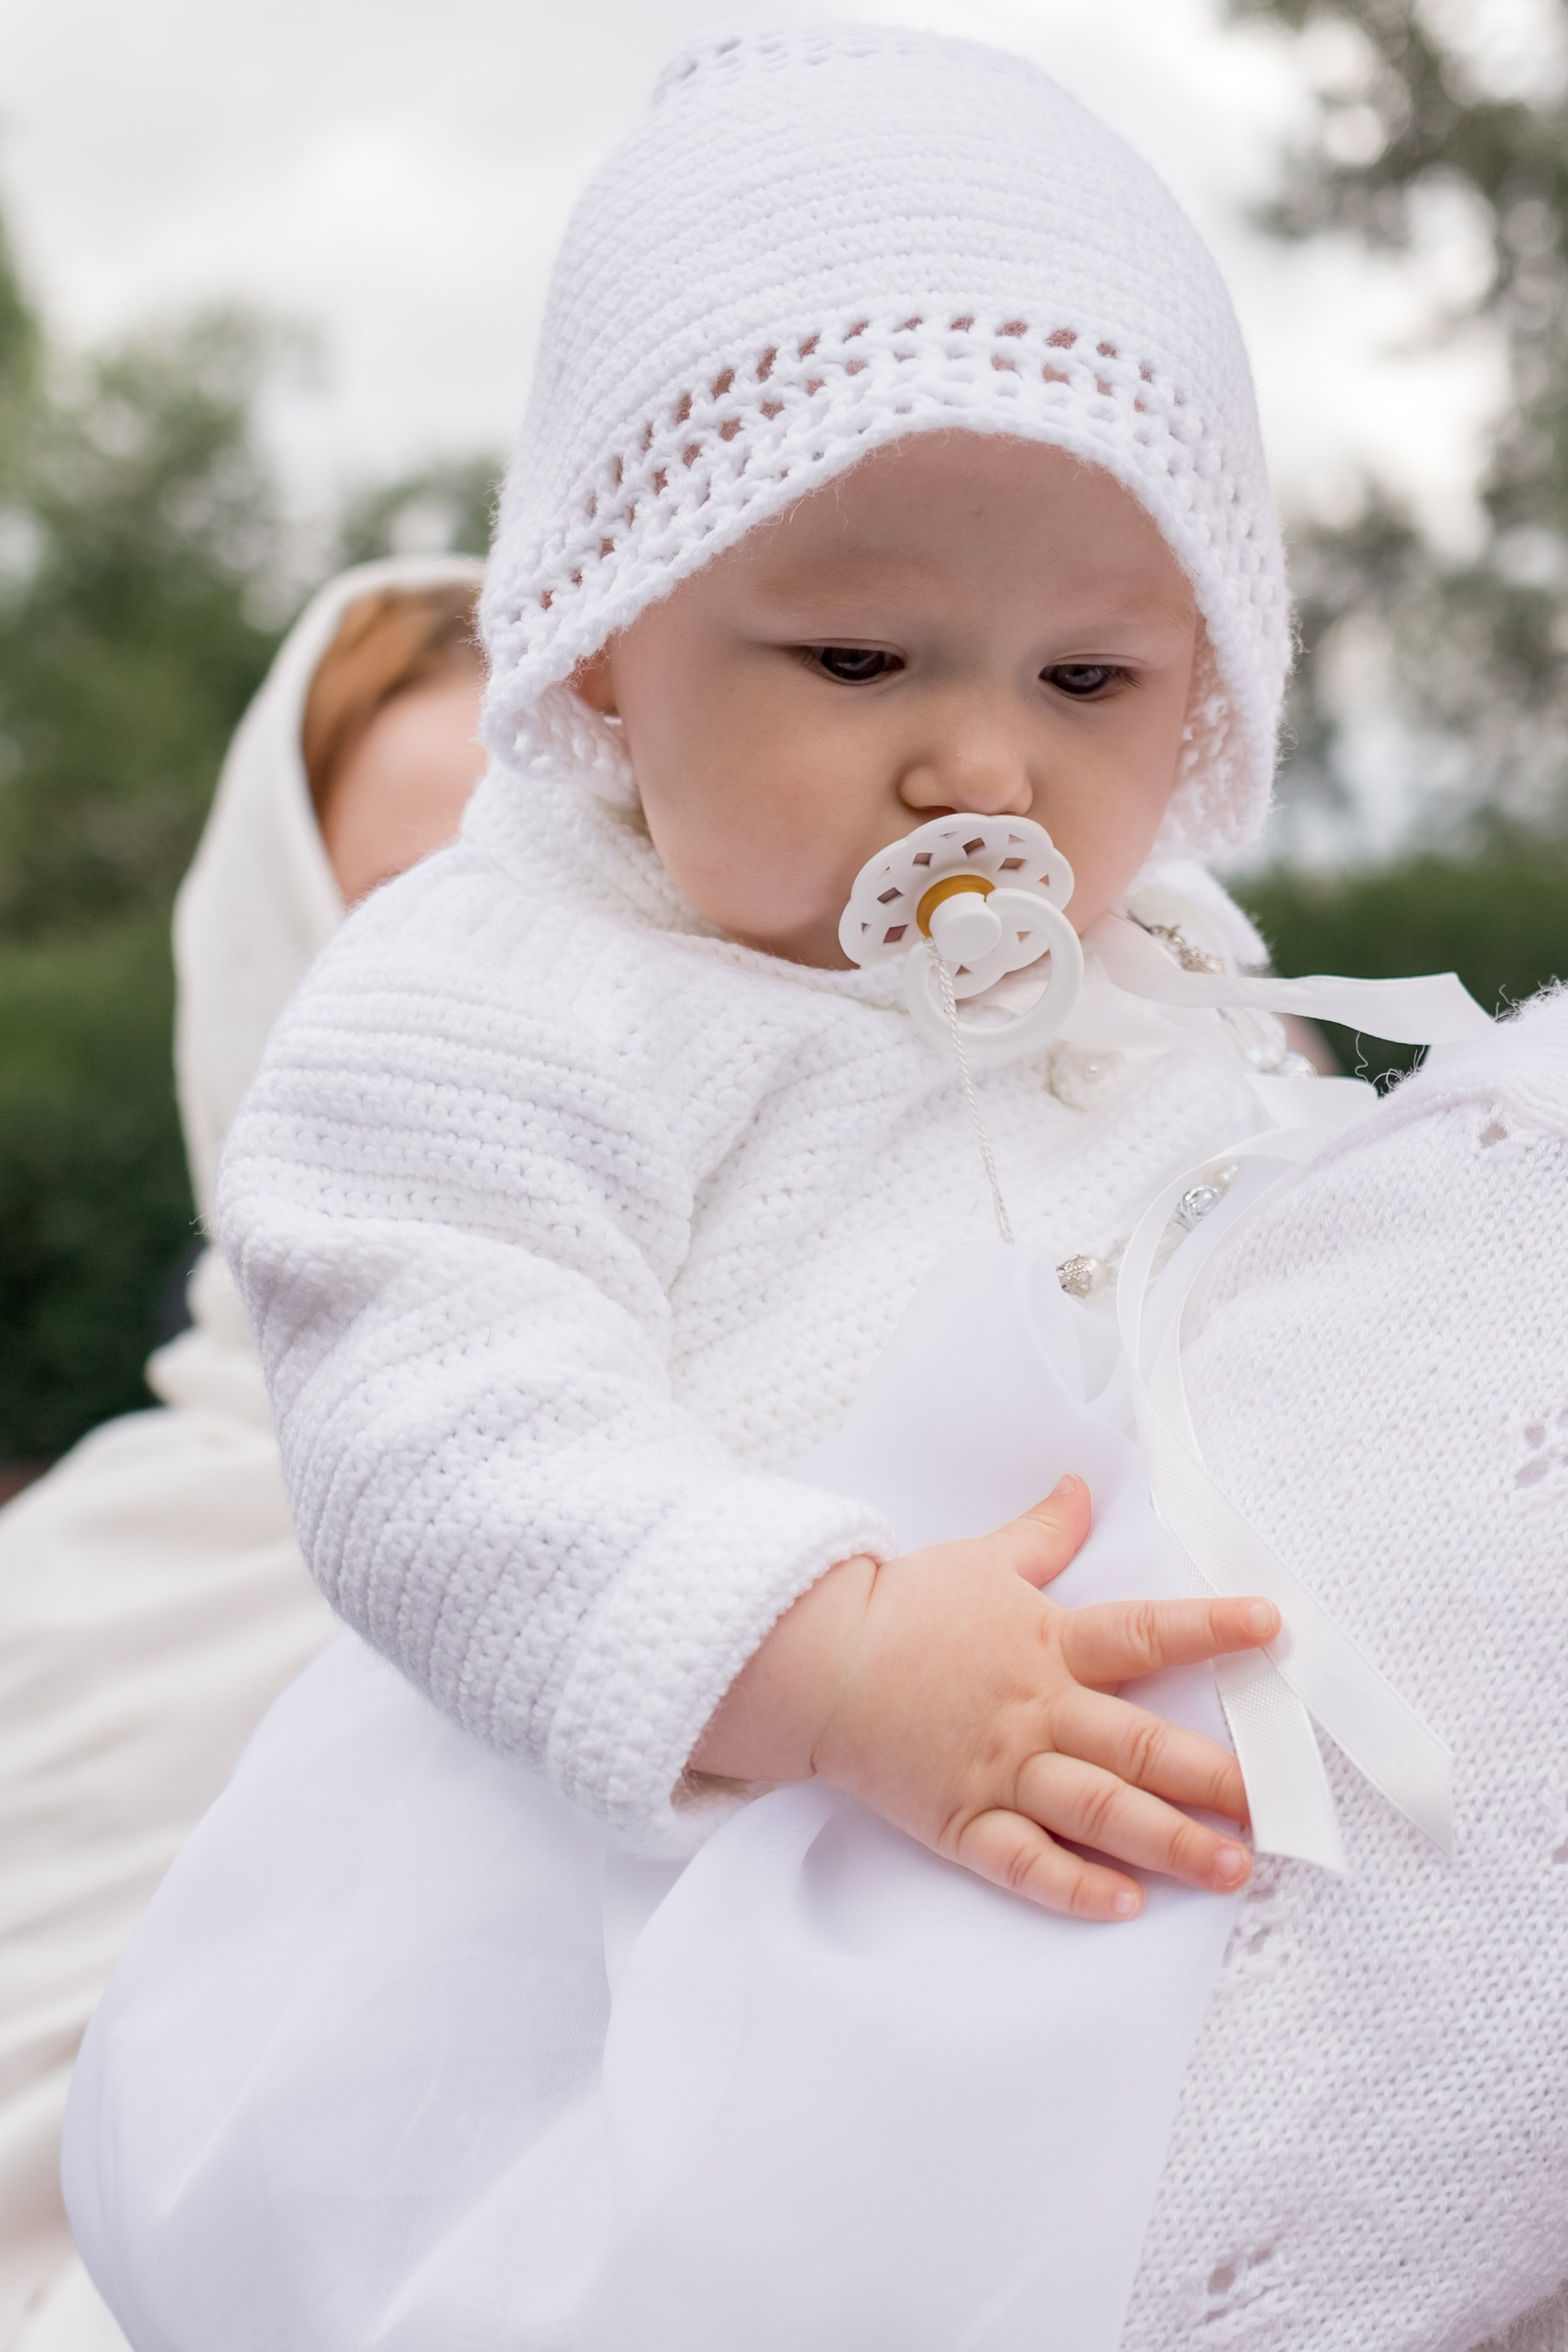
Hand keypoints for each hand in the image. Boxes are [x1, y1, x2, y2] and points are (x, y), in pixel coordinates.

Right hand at [692, 1477, 1278, 1921]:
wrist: (815, 1661)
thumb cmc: (901, 1607)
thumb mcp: (981, 1560)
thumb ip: (1043, 1534)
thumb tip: (1082, 1487)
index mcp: (1048, 1643)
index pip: (1145, 1632)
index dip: (1211, 1628)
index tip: (1273, 1628)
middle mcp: (1036, 1711)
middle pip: (1138, 1744)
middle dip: (1212, 1777)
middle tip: (1274, 1808)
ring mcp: (1000, 1771)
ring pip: (1098, 1812)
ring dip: (1169, 1842)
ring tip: (1232, 1869)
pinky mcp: (960, 1820)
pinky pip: (1023, 1862)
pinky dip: (1073, 1886)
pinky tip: (1126, 1905)